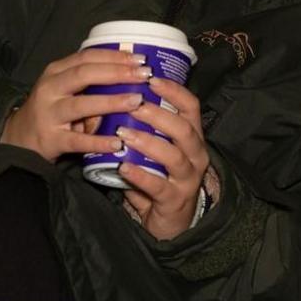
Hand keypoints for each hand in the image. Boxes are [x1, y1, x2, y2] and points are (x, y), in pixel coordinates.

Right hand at [0, 48, 151, 161]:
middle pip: (84, 75)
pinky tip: (118, 142)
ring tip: (136, 101)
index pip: (86, 57)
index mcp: (56, 72)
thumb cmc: (50, 109)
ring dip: (111, 102)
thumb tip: (132, 71)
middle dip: (117, 73)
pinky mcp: (51, 139)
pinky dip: (98, 141)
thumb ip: (89, 80)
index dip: (114, 56)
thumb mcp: (63, 88)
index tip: (139, 59)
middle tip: (143, 75)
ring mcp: (49, 114)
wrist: (19, 138)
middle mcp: (50, 89)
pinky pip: (77, 140)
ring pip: (81, 105)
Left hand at [116, 77, 208, 239]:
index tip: (152, 78)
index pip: (190, 107)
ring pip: (173, 156)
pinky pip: (159, 186)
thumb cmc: (158, 178)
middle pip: (183, 129)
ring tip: (123, 133)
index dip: (174, 91)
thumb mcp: (153, 150)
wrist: (169, 222)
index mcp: (192, 137)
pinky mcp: (175, 200)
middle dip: (157, 114)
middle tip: (132, 104)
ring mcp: (187, 179)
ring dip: (147, 142)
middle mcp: (195, 155)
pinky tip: (122, 167)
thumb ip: (138, 129)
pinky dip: (140, 175)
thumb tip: (105, 104)